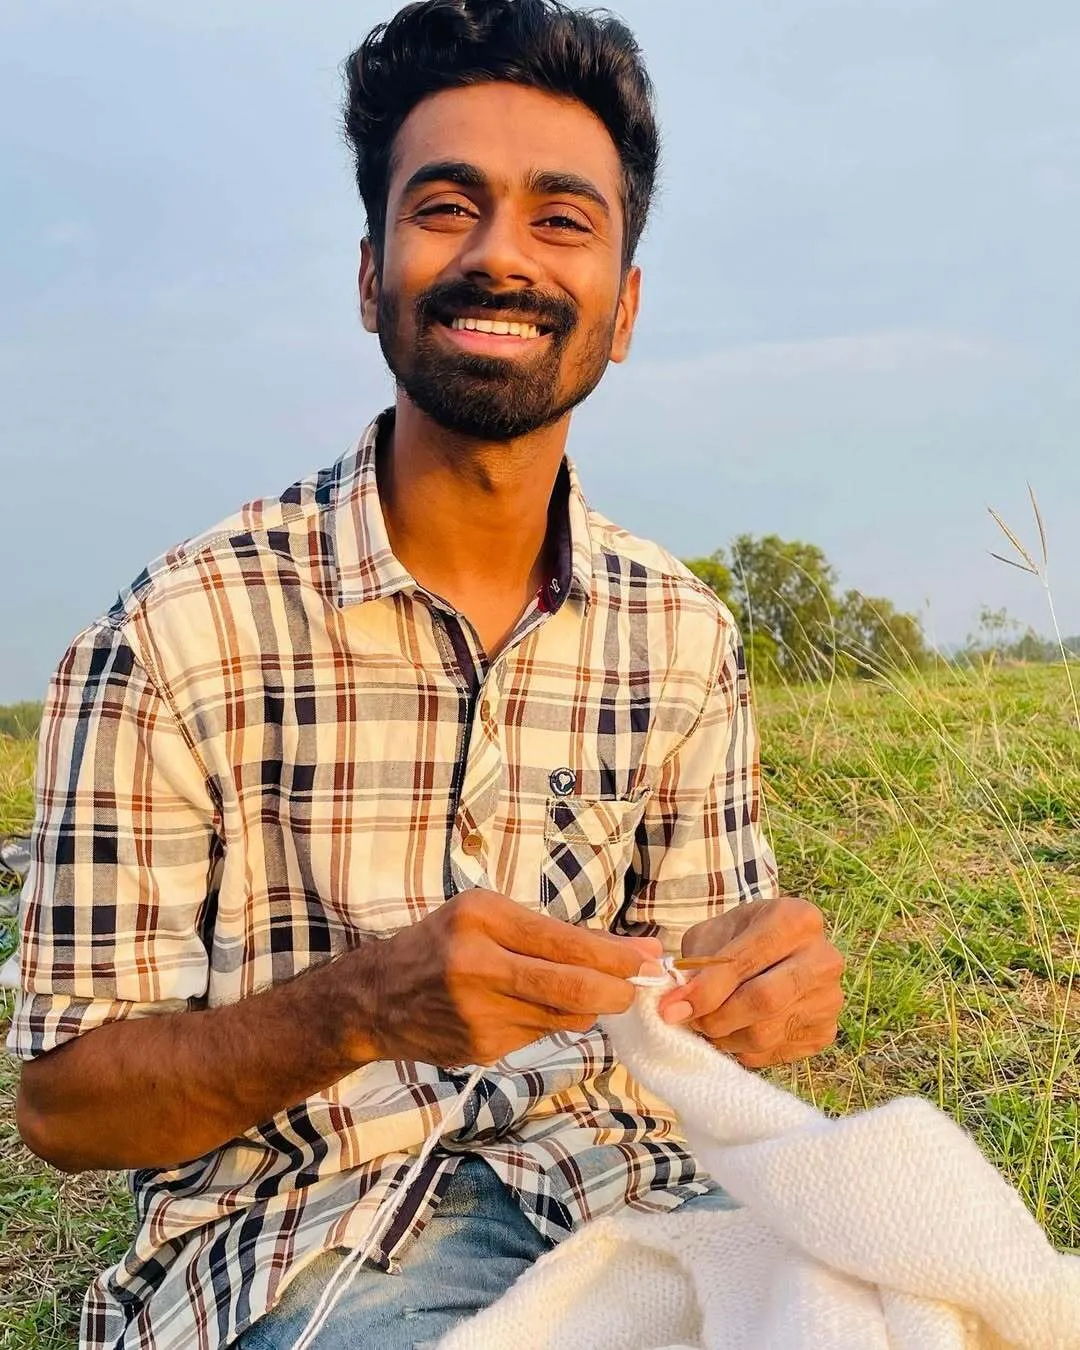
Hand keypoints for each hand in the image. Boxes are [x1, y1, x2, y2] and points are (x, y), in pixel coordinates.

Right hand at [358, 889, 661, 1066]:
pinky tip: (532, 1008)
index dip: (614, 956)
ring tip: (590, 993)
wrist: (376, 998)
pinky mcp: (480, 1048)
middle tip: (639, 990)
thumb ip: (548, 934)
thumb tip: (624, 952)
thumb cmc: (441, 944)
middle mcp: (478, 964)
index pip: (565, 942)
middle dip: (617, 992)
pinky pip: (538, 1035)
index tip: (648, 958)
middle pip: (572, 988)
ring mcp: (478, 1013)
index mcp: (481, 918)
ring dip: (587, 1008)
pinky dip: (550, 1021)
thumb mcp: (484, 916)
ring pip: (562, 1017)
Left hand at [657, 897, 843, 1068]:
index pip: (745, 962)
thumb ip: (696, 965)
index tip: (671, 1008)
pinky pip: (774, 1054)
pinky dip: (744, 1050)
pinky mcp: (825, 1032)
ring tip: (709, 1025)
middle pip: (763, 1001)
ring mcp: (829, 999)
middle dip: (715, 1018)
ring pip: (766, 1034)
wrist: (777, 949)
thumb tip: (676, 1005)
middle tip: (689, 1021)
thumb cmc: (740, 937)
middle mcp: (823, 959)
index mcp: (796, 920)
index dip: (704, 990)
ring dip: (726, 1037)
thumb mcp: (714, 934)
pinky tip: (735, 1030)